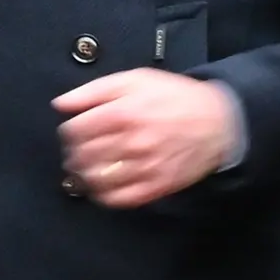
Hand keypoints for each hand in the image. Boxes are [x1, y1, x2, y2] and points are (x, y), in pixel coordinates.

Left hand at [53, 69, 239, 205]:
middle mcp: (132, 142)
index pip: (75, 131)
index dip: (67, 133)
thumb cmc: (174, 97)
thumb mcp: (134, 80)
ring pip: (97, 180)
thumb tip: (62, 104)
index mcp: (122, 113)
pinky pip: (120, 199)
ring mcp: (145, 167)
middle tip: (76, 152)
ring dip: (84, 175)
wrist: (217, 121)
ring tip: (86, 169)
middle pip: (82, 156)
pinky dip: (104, 195)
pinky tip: (102, 186)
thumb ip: (93, 91)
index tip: (71, 134)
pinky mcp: (157, 186)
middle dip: (73, 154)